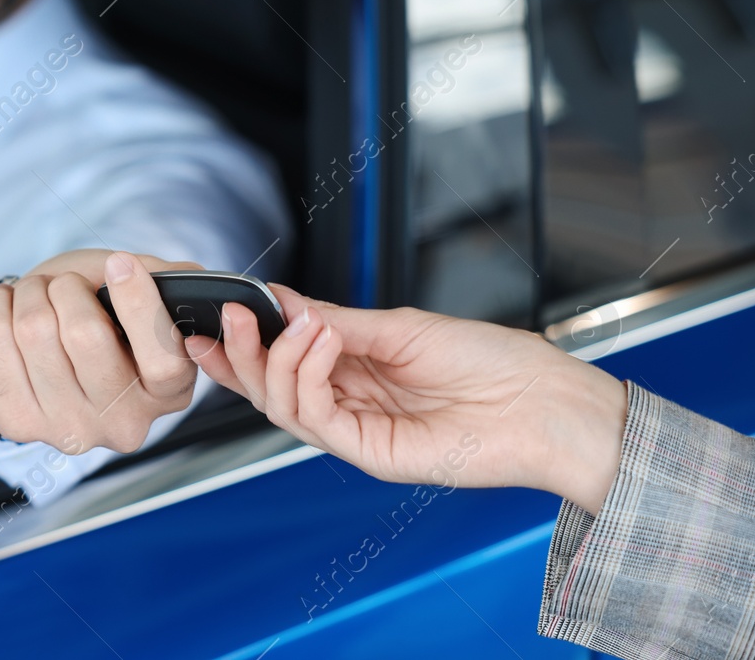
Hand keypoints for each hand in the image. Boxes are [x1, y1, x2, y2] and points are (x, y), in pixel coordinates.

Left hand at [0, 249, 202, 454]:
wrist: (36, 359)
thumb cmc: (94, 321)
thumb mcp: (136, 297)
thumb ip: (164, 282)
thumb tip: (180, 278)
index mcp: (166, 392)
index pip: (164, 359)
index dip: (140, 305)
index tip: (120, 264)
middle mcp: (122, 422)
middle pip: (86, 335)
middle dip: (67, 288)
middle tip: (63, 286)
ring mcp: (67, 428)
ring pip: (35, 329)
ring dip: (29, 292)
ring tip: (35, 296)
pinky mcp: (15, 421)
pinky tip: (7, 308)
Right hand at [188, 285, 628, 513]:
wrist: (543, 404)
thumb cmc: (491, 363)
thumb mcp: (400, 326)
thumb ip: (335, 320)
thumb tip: (281, 301)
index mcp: (353, 371)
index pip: (280, 361)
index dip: (240, 345)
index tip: (211, 314)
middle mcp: (349, 404)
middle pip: (268, 387)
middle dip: (241, 350)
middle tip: (232, 313)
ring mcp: (358, 432)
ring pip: (282, 405)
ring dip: (276, 358)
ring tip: (296, 322)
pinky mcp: (371, 454)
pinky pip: (316, 418)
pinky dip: (307, 376)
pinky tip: (320, 343)